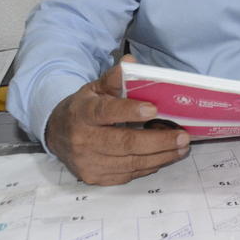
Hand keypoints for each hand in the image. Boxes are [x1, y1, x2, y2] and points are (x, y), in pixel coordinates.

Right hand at [45, 57, 189, 184]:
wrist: (57, 135)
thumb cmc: (84, 108)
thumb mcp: (94, 89)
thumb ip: (114, 78)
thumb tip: (131, 62)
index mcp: (82, 113)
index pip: (106, 112)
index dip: (130, 111)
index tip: (154, 109)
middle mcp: (83, 140)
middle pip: (124, 143)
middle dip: (158, 141)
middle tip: (183, 137)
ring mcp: (88, 162)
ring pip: (130, 162)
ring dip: (160, 156)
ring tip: (181, 147)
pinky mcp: (95, 178)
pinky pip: (128, 174)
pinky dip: (149, 166)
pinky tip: (164, 156)